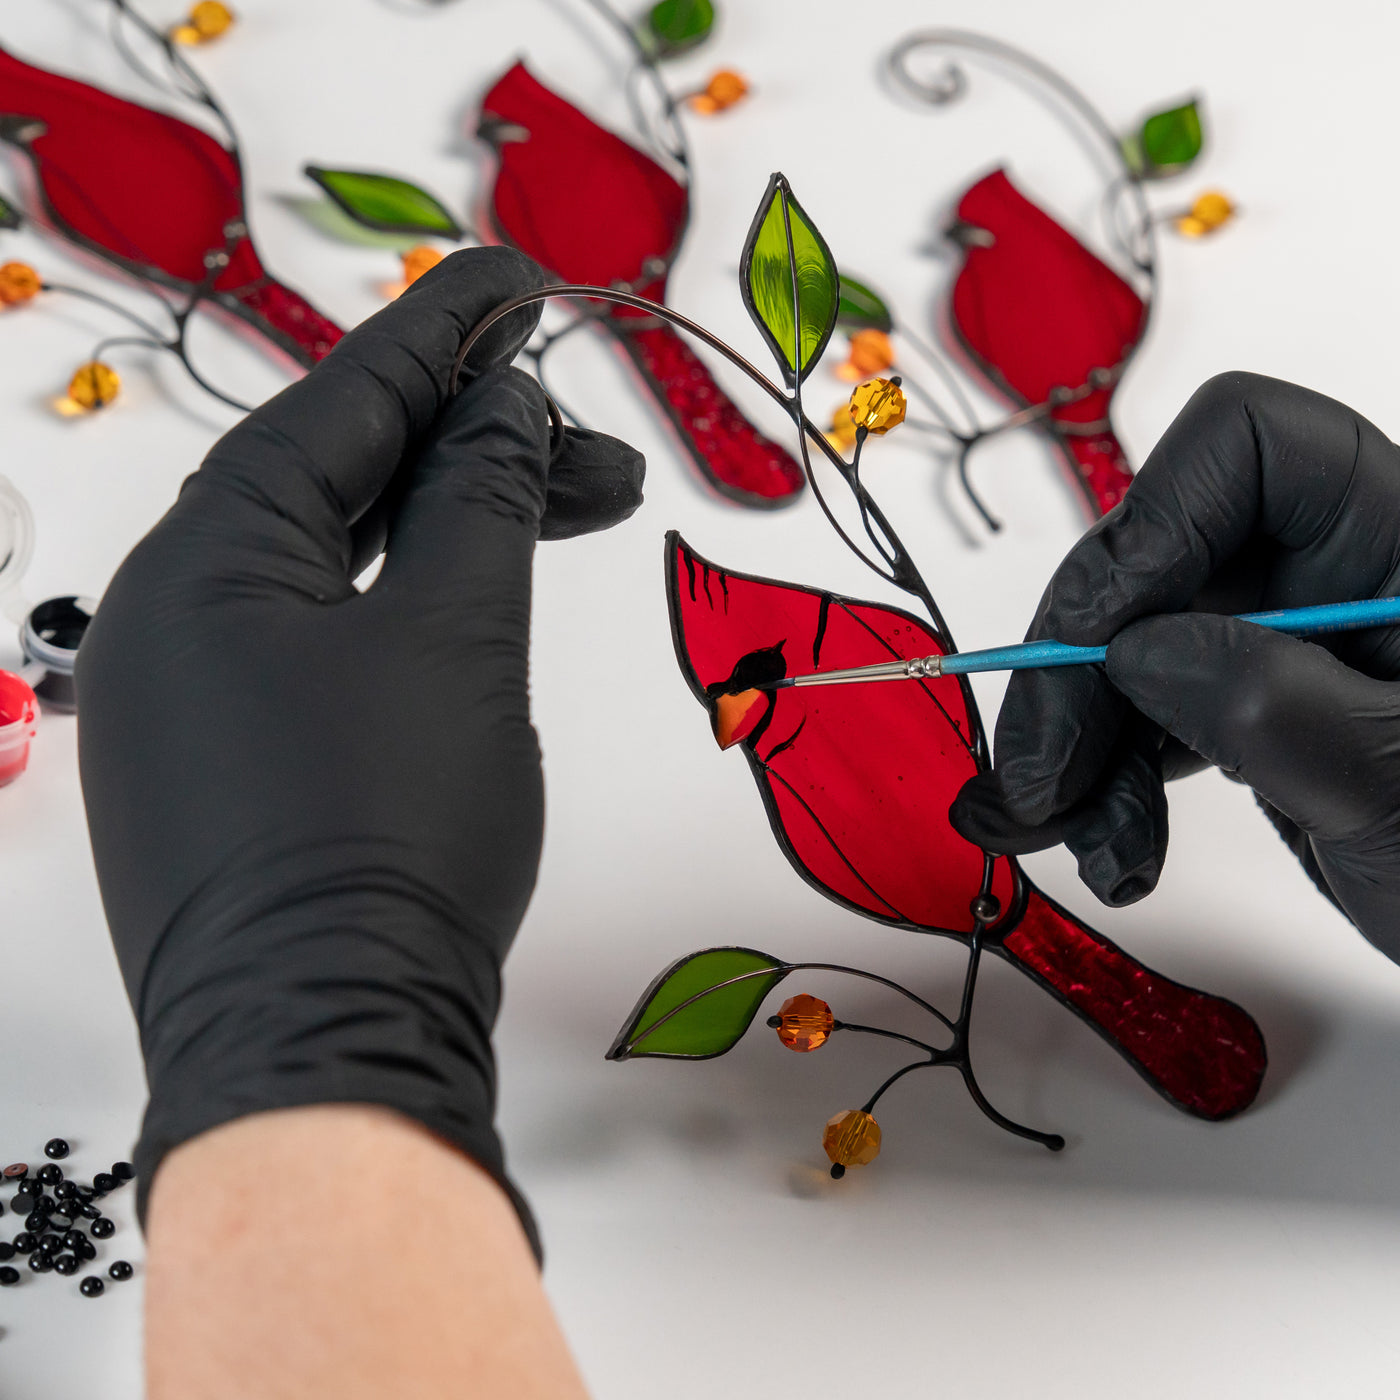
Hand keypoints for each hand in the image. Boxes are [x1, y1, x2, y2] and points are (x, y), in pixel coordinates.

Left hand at [76, 247, 644, 1251]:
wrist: (324, 1052)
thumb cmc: (386, 843)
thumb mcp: (457, 642)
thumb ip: (478, 502)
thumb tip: (500, 404)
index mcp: (206, 557)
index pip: (344, 402)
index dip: (448, 335)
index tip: (522, 284)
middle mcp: (173, 613)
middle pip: (341, 483)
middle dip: (475, 450)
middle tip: (597, 450)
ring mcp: (192, 694)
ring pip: (337, 565)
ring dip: (452, 534)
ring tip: (566, 521)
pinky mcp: (227, 763)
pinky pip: (322, 638)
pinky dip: (405, 604)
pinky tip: (472, 597)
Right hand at [951, 371, 1399, 954]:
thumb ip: (1272, 704)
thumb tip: (1136, 652)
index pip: (1253, 444)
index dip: (1157, 519)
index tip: (1098, 640)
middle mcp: (1333, 573)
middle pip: (1157, 560)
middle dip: (1080, 674)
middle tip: (1038, 780)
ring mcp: (1285, 642)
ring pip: (1129, 649)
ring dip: (1082, 749)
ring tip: (1080, 842)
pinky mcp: (1253, 707)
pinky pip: (1145, 715)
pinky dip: (1108, 783)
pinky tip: (1112, 846)